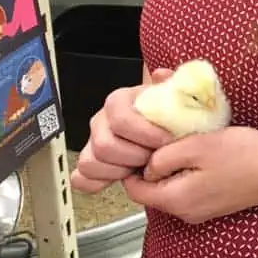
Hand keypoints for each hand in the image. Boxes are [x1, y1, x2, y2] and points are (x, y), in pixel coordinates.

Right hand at [71, 69, 173, 193]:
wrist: (166, 134)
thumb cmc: (169, 117)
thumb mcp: (176, 97)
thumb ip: (172, 84)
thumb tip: (160, 75)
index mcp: (119, 101)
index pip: (121, 119)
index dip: (145, 134)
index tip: (166, 141)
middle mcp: (101, 121)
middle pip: (104, 145)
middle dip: (134, 157)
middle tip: (153, 157)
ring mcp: (93, 143)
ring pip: (91, 163)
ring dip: (119, 170)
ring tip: (140, 167)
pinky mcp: (92, 164)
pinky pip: (81, 178)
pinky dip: (98, 182)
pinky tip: (120, 178)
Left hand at [123, 125, 257, 223]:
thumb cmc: (242, 154)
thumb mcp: (196, 146)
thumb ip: (163, 157)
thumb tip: (146, 166)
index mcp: (176, 200)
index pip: (134, 190)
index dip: (131, 164)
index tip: (141, 141)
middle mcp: (185, 213)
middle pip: (152, 190)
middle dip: (152, 165)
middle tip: (163, 137)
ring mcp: (200, 212)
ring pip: (170, 188)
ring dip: (171, 167)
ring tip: (183, 142)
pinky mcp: (213, 206)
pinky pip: (187, 190)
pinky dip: (186, 172)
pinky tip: (201, 154)